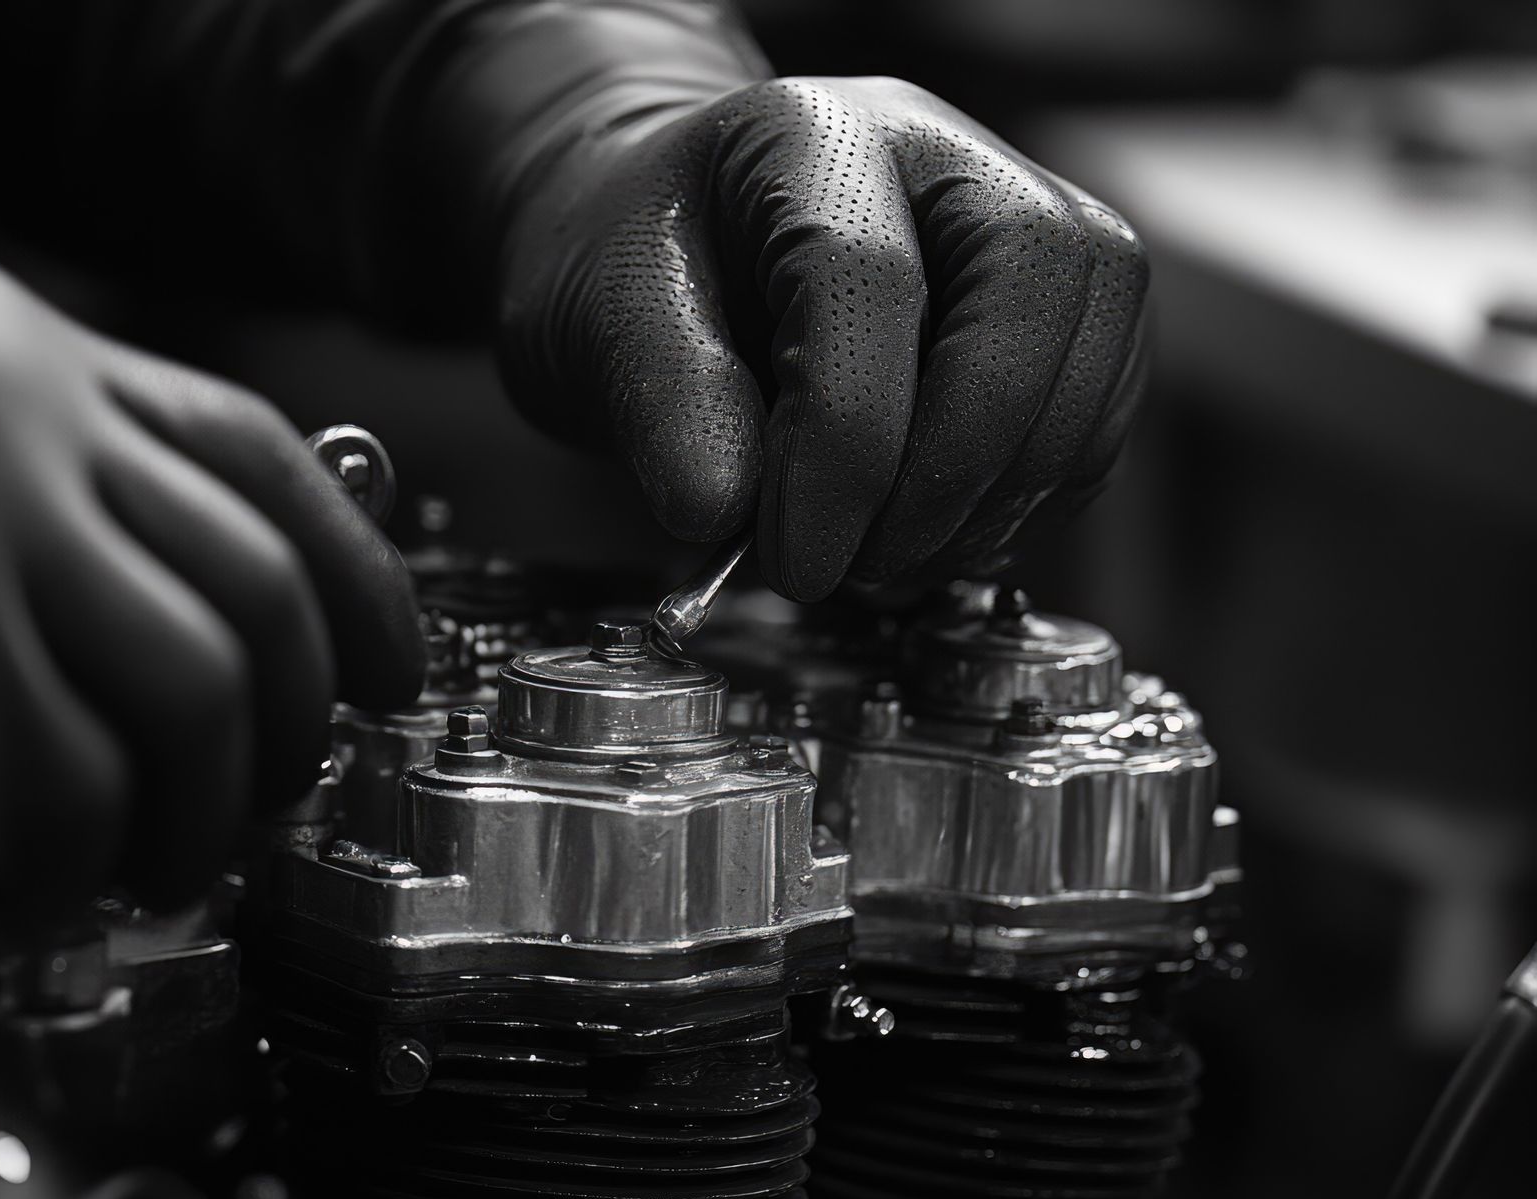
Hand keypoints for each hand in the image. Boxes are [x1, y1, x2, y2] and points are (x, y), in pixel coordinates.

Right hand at [0, 261, 421, 930]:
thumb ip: (52, 484)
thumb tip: (233, 589)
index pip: (252, 448)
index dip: (357, 573)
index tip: (393, 665)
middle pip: (248, 597)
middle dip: (286, 729)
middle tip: (258, 797)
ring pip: (189, 715)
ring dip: (187, 819)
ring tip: (137, 858)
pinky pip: (71, 820)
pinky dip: (54, 871)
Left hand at [496, 77, 1145, 600]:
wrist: (677, 246)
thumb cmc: (641, 265)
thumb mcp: (601, 317)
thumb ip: (660, 399)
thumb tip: (722, 510)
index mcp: (814, 135)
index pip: (866, 280)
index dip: (840, 447)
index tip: (793, 558)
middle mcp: (943, 154)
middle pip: (1030, 287)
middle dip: (951, 465)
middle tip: (856, 565)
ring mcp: (1024, 221)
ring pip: (1091, 353)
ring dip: (995, 498)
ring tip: (883, 560)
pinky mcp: (1062, 310)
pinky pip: (1096, 415)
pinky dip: (1027, 501)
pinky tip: (934, 534)